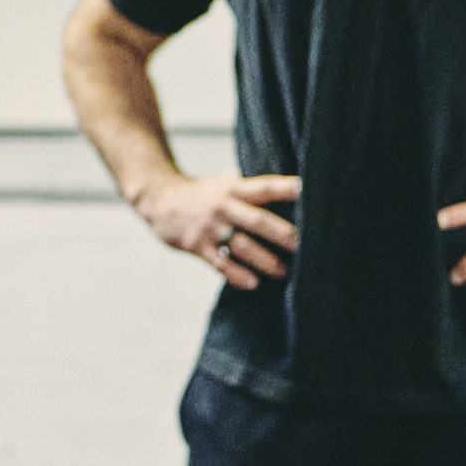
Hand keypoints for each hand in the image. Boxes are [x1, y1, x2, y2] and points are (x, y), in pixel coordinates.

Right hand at [132, 171, 301, 290]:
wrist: (158, 199)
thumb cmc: (202, 194)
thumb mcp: (224, 182)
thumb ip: (251, 186)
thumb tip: (292, 189)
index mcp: (233, 188)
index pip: (264, 187)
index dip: (286, 188)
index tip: (308, 190)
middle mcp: (223, 206)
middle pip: (257, 220)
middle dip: (282, 234)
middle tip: (305, 247)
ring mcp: (209, 227)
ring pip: (242, 246)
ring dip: (265, 261)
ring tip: (285, 273)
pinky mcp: (196, 245)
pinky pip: (219, 263)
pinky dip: (236, 275)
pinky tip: (253, 283)